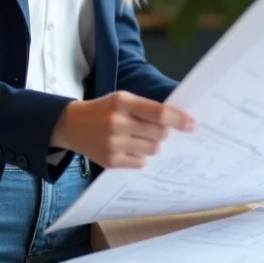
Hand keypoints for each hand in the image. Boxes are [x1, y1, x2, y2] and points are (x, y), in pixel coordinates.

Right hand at [51, 91, 194, 168]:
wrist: (71, 125)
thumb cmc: (103, 110)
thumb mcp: (121, 99)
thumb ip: (145, 108)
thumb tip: (177, 121)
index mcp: (122, 102)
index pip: (159, 113)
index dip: (179, 120)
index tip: (192, 125)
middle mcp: (117, 122)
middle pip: (159, 134)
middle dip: (162, 133)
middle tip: (154, 130)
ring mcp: (113, 144)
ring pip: (153, 150)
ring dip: (152, 145)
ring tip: (138, 139)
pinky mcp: (110, 161)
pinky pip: (140, 162)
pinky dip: (140, 156)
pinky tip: (128, 148)